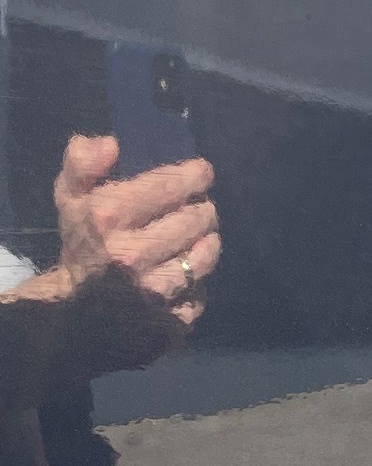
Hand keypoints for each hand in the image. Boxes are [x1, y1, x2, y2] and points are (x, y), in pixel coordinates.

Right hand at [52, 134, 219, 325]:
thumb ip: (84, 163)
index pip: (170, 186)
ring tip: (197, 236)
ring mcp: (153, 291)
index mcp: (108, 218)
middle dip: (201, 208)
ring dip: (206, 241)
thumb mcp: (70, 198)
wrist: (72, 311)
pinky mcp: (170, 321)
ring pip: (207, 254)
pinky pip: (202, 291)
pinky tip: (185, 271)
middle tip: (197, 208)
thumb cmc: (80, 244)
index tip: (201, 173)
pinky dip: (198, 280)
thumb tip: (111, 143)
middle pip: (198, 218)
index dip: (195, 175)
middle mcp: (133, 255)